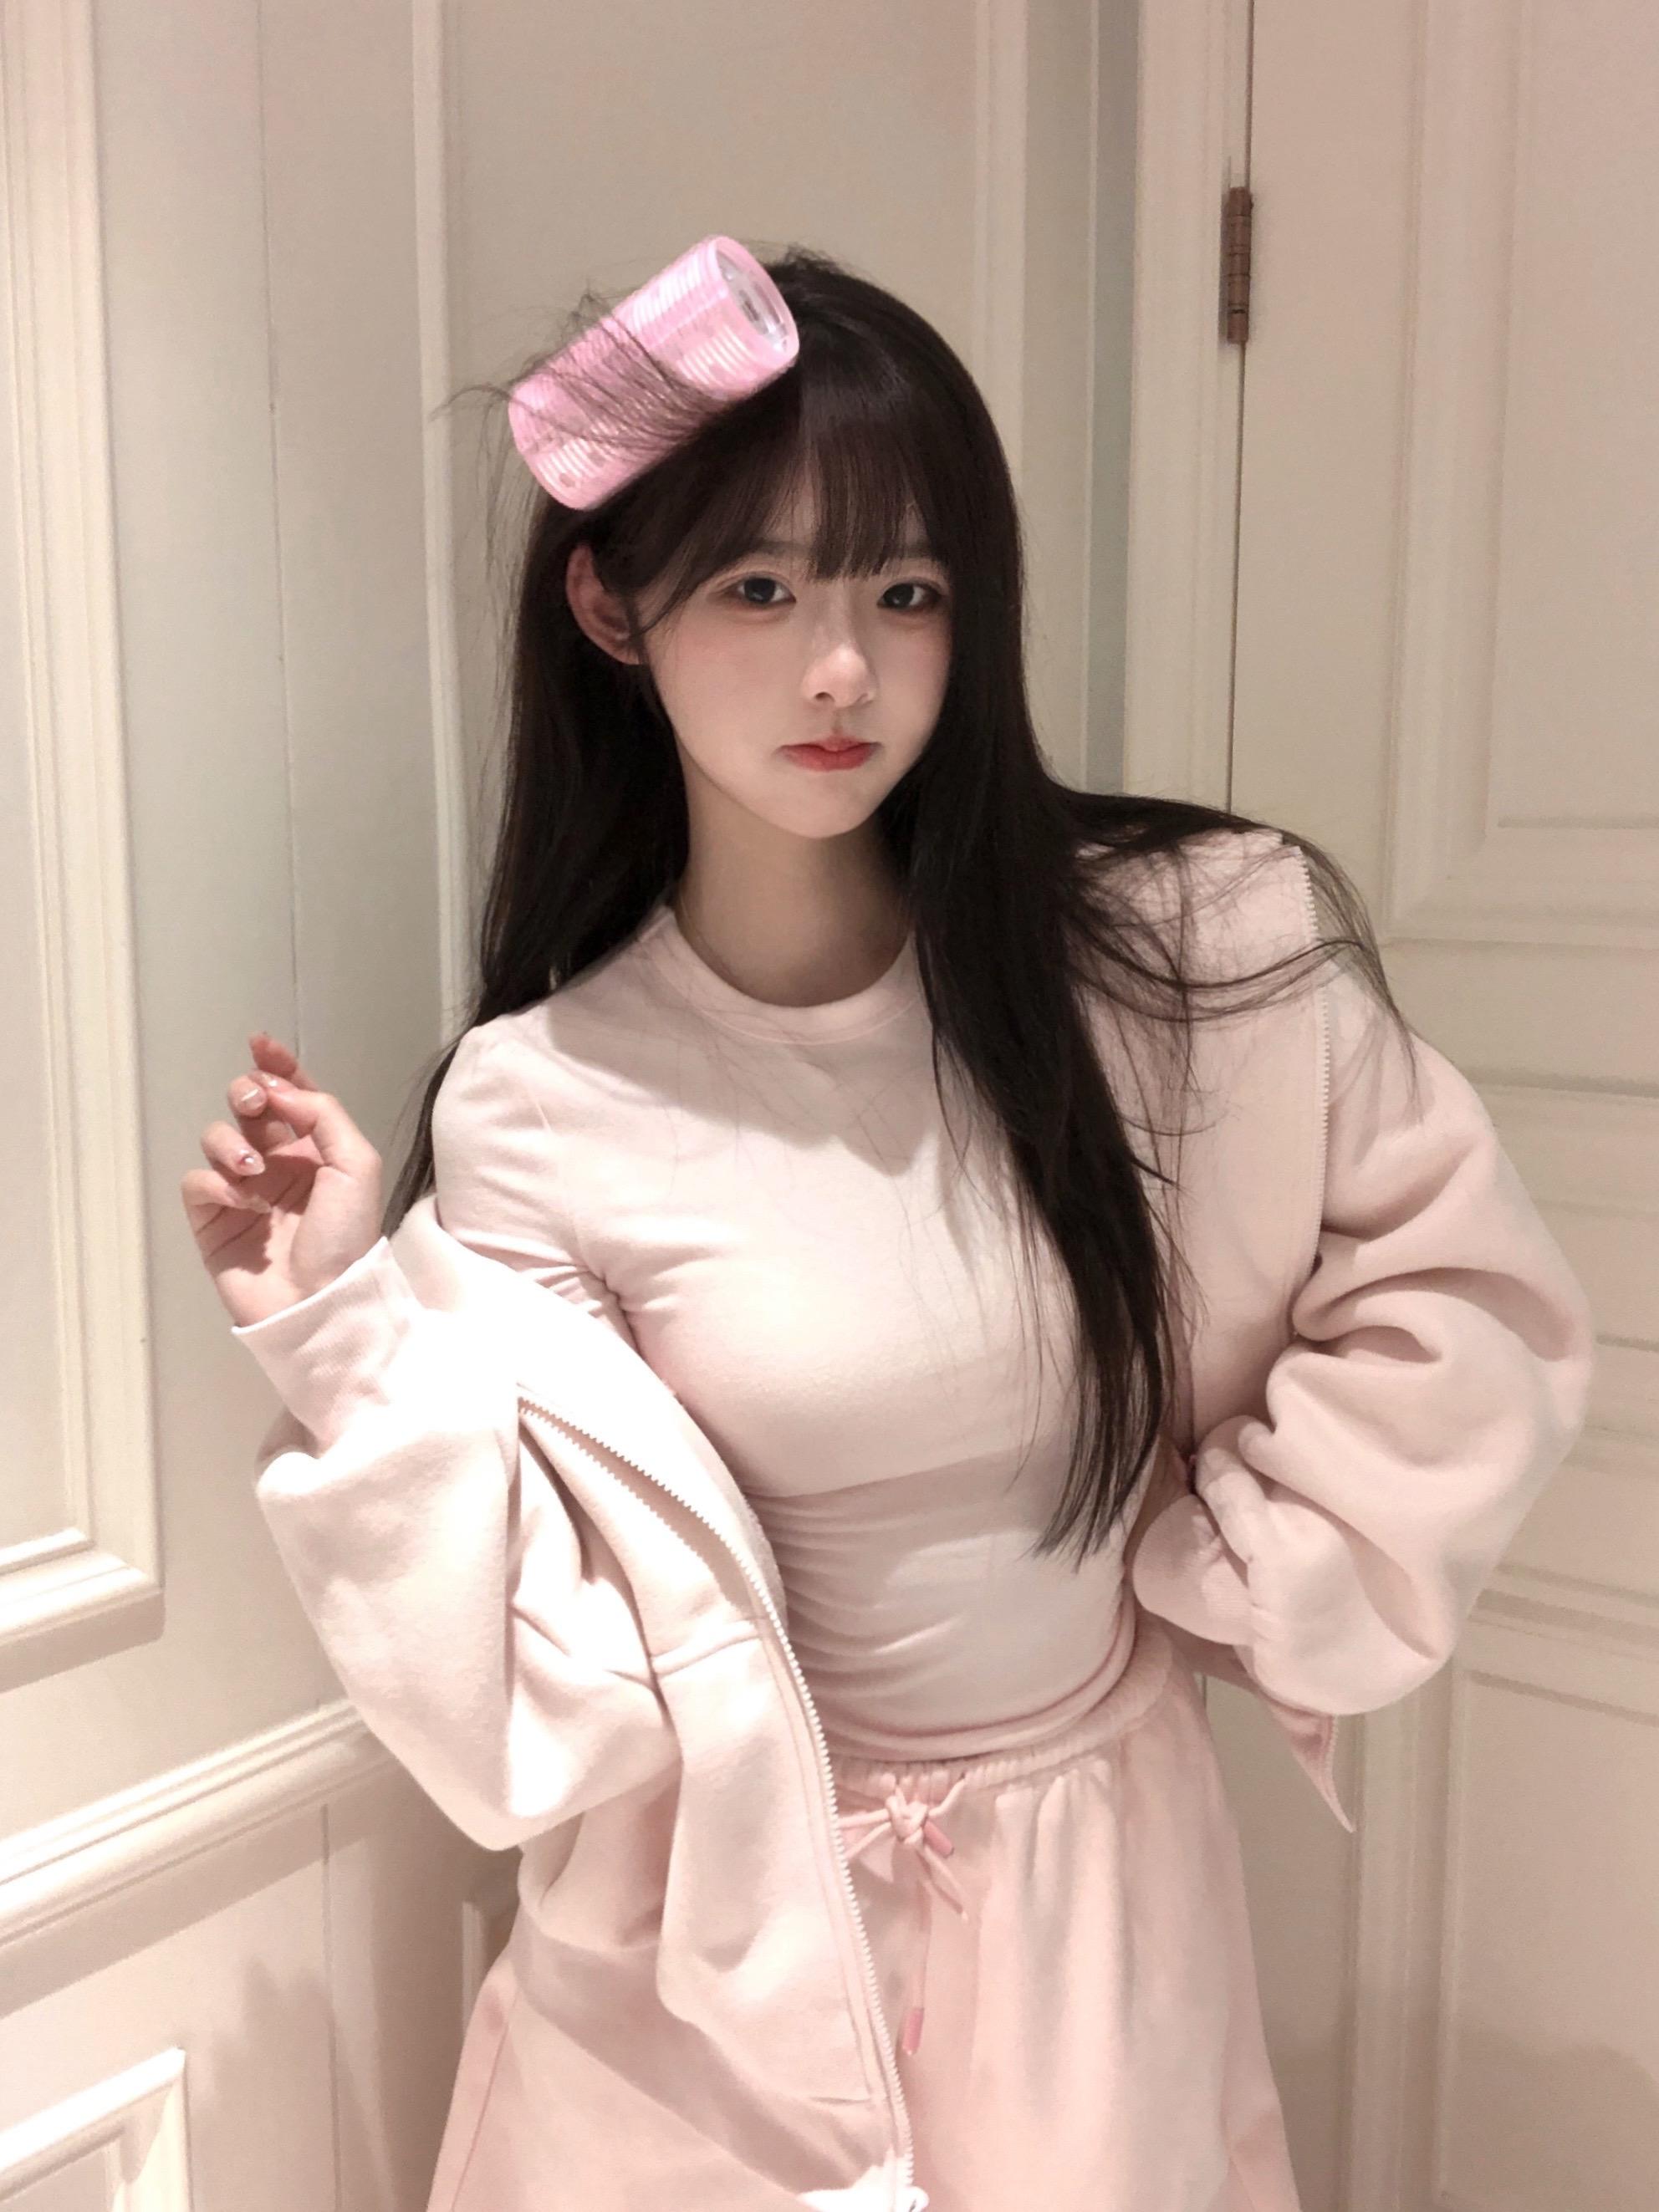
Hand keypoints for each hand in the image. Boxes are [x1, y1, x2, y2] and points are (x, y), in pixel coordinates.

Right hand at [183, 1031, 384, 1327]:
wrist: (321, 1300)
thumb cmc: (346, 1235)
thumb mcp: (356, 1164)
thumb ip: (322, 1114)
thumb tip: (279, 1089)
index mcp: (315, 1149)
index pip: (291, 1096)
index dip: (275, 1066)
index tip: (260, 1044)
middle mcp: (277, 1164)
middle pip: (247, 1107)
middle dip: (246, 1093)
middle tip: (255, 1105)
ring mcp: (242, 1191)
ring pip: (217, 1138)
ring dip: (231, 1142)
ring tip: (255, 1171)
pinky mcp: (212, 1220)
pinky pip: (197, 1182)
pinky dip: (217, 1184)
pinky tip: (245, 1203)